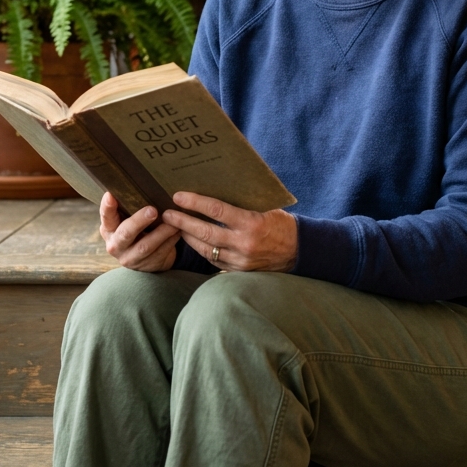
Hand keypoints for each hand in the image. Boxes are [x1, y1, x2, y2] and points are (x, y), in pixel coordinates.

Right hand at [99, 192, 179, 271]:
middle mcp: (115, 245)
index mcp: (109, 229)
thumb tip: (141, 181)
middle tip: (153, 210)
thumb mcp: (128, 220)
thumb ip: (129, 207)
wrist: (145, 257)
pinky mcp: (146, 266)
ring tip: (174, 222)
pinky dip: (171, 240)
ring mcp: (130, 258)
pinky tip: (178, 231)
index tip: (111, 195)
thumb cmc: (136, 229)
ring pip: (146, 246)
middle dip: (139, 221)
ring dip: (162, 232)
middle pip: (126, 233)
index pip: (106, 216)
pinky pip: (160, 252)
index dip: (107, 207)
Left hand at [162, 191, 297, 272]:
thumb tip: (213, 194)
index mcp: (251, 223)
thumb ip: (241, 206)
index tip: (178, 196)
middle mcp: (244, 244)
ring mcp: (241, 260)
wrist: (300, 250)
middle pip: (205, 232)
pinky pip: (214, 261)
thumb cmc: (281, 224)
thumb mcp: (264, 209)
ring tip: (175, 226)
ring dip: (188, 237)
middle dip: (183, 222)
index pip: (216, 211)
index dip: (195, 203)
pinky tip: (192, 241)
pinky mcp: (239, 271)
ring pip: (206, 249)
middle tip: (167, 214)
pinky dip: (202, 250)